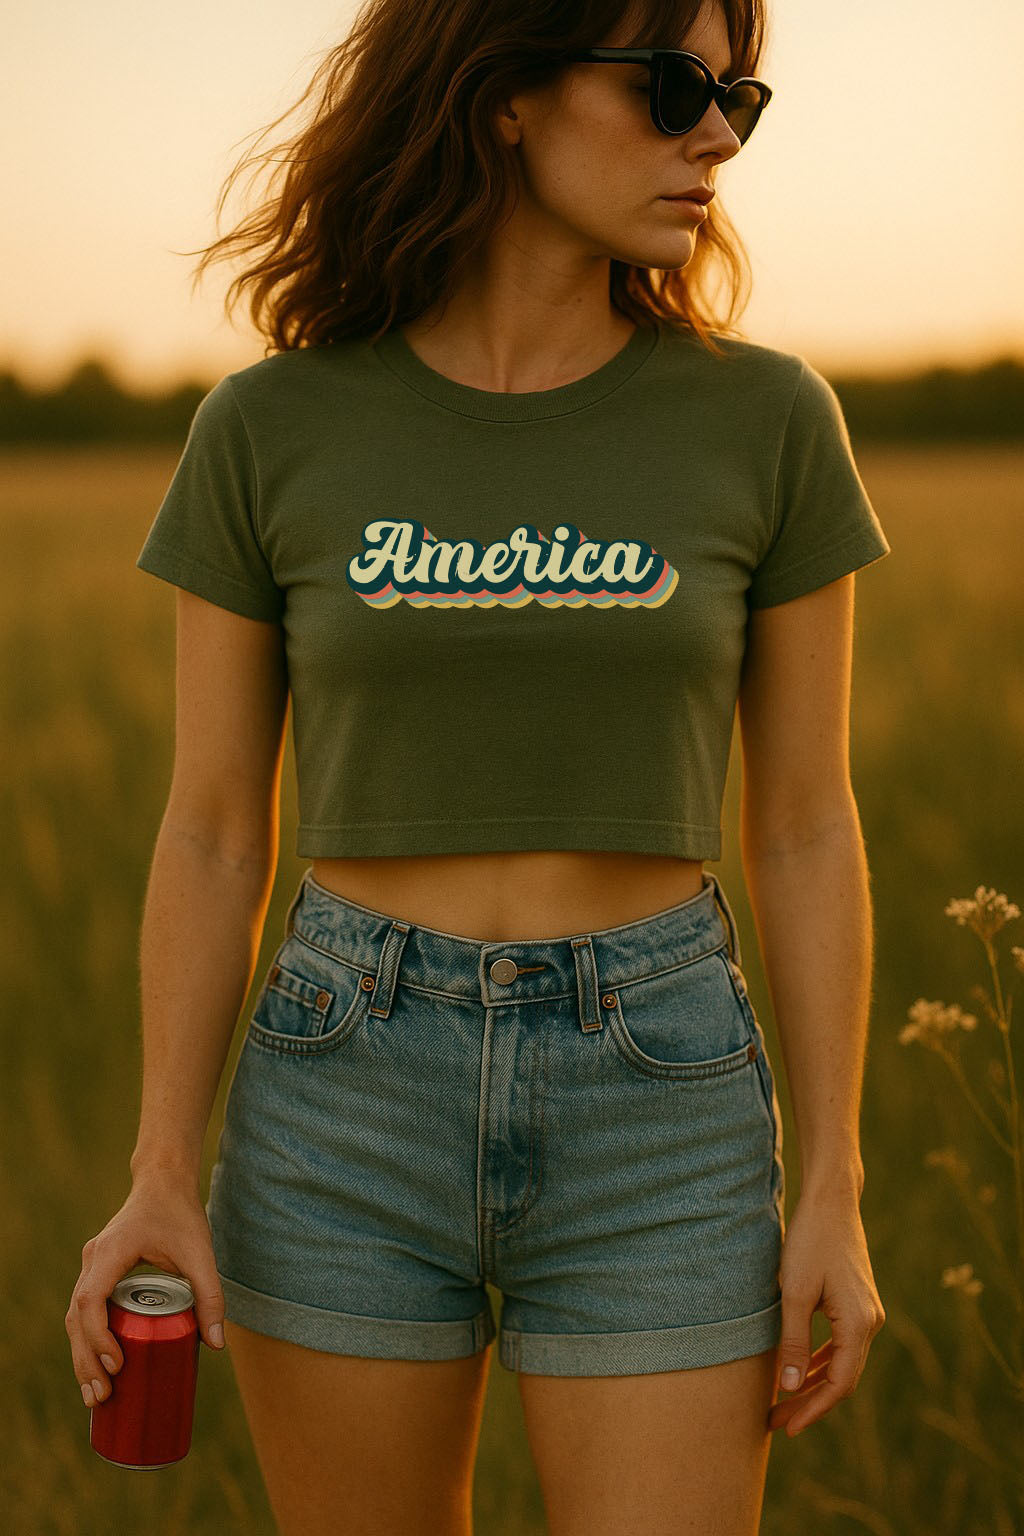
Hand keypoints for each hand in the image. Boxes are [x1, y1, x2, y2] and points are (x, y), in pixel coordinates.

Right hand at [65, 1170, 225, 1410]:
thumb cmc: (180, 1213)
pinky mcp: (99, 1273)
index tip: (118, 1363)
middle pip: (76, 1318)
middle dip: (85, 1360)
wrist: (164, 1181)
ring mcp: (92, 1267)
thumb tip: (217, 1345)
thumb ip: (210, 1294)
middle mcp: (93, 1261)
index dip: (98, 1337)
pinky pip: (85, 1311)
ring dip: (83, 1356)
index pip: (90, 1302)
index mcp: (110, 1253)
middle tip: (101, 1396)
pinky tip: (99, 1368)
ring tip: (96, 1395)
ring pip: (75, 1318)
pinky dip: (89, 1341)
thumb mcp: (200, 1252)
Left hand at [767, 1189, 885, 1435]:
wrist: (831, 1201)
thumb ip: (793, 1341)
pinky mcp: (857, 1302)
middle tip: (777, 1420)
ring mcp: (867, 1312)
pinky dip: (820, 1359)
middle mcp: (870, 1322)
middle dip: (810, 1402)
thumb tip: (789, 1387)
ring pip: (842, 1362)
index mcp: (858, 1324)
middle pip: (841, 1378)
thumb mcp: (795, 1292)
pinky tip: (798, 1368)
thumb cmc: (810, 1241)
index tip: (786, 1427)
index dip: (812, 1409)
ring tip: (783, 1401)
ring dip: (814, 1382)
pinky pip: (841, 1343)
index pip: (838, 1384)